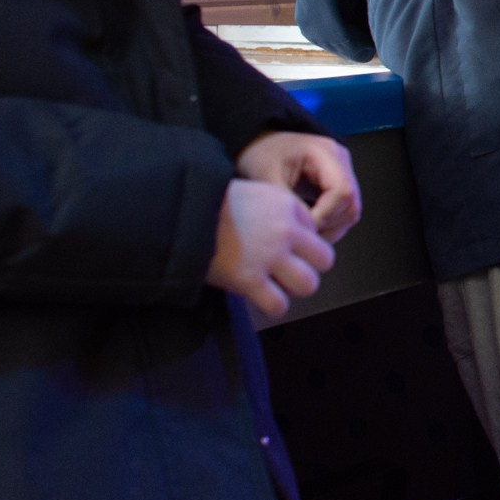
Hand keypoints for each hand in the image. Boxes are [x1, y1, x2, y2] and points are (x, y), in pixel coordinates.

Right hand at [207, 179, 334, 318]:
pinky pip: (278, 305)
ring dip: (293, 289)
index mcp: (287, 205)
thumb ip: (278, 210)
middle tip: (288, 270)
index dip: (301, 243)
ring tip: (275, 285)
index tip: (283, 247)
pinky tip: (261, 299)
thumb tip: (295, 234)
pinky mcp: (248, 279)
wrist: (175, 210)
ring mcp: (268, 256)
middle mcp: (284, 230)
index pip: (316, 232)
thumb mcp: (253, 192)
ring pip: (308, 284)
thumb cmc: (209, 203)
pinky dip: (272, 306)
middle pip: (324, 260)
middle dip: (309, 267)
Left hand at [236, 130, 360, 242]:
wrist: (258, 142)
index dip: (325, 215)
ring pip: (350, 211)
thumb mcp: (267, 177)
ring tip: (305, 233)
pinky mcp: (338, 184)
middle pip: (351, 204)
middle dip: (328, 224)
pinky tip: (309, 226)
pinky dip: (329, 225)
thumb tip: (306, 230)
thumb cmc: (260, 153)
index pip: (342, 191)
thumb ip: (289, 204)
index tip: (303, 228)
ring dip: (330, 228)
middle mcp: (341, 161)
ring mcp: (343, 173)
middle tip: (303, 235)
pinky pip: (343, 211)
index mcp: (327, 153)